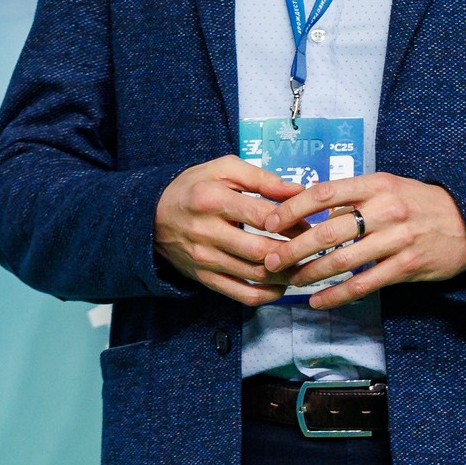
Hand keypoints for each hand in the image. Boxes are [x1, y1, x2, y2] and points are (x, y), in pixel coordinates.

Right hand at [154, 156, 305, 307]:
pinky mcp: (204, 278)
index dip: (292, 222)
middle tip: (314, 249)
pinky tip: (282, 287)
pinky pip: (240, 295)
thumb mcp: (223, 169)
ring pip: (254, 275)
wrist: (151, 216)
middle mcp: (207, 232)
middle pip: (260, 250)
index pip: (262, 217)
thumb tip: (298, 190)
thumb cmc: (194, 187)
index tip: (311, 223)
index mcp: (213, 200)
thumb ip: (262, 178)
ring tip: (305, 267)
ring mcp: (205, 259)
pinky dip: (266, 295)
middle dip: (293, 252)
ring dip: (285, 275)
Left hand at [256, 173, 465, 308]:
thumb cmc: (420, 204)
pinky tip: (318, 301)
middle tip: (269, 260)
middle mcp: (386, 209)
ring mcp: (397, 239)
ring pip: (342, 260)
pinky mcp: (407, 266)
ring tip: (290, 281)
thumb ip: (354, 198)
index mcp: (376, 184)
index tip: (270, 222)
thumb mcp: (390, 188)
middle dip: (292, 248)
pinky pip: (364, 284)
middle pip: (328, 231)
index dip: (292, 208)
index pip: (324, 193)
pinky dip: (337, 295)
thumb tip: (313, 213)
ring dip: (310, 274)